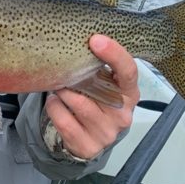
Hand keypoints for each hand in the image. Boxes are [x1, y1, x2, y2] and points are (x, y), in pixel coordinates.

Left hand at [45, 35, 138, 159]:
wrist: (89, 137)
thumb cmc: (96, 101)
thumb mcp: (103, 83)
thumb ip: (99, 66)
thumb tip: (82, 37)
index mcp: (129, 93)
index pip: (128, 71)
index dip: (114, 53)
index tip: (96, 39)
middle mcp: (122, 115)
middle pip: (96, 88)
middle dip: (75, 75)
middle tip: (63, 68)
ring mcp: (107, 133)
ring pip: (77, 103)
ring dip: (62, 91)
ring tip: (59, 87)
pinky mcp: (89, 146)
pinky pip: (64, 121)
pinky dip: (54, 108)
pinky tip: (56, 103)